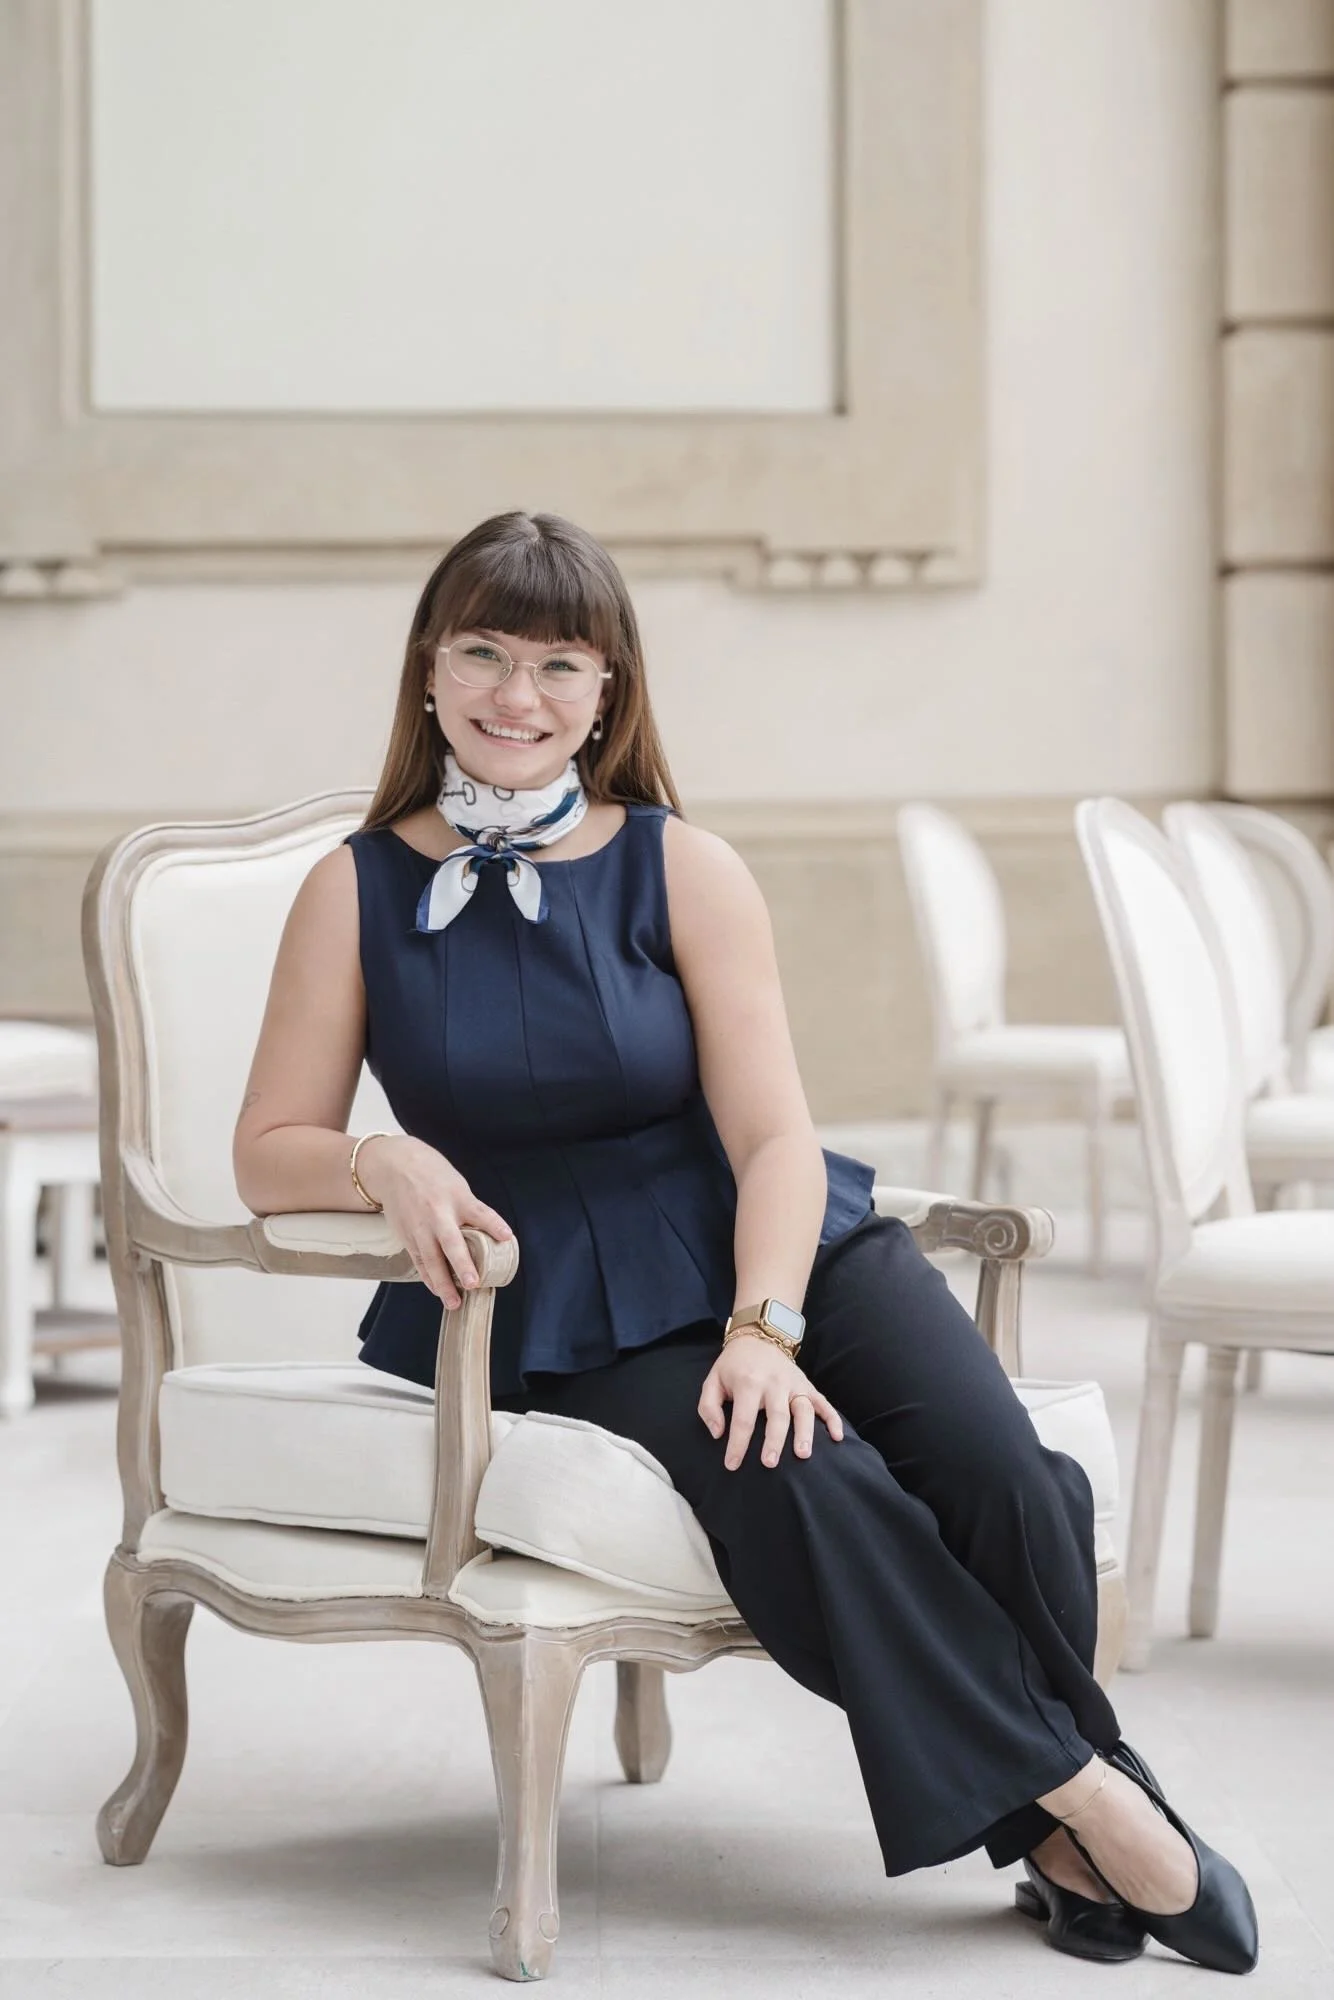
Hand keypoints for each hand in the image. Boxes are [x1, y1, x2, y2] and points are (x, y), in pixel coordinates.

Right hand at [353, 1135, 511, 1309]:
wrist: (394, 1166)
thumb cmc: (432, 1176)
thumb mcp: (457, 1185)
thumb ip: (470, 1210)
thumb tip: (490, 1235)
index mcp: (456, 1197)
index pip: (479, 1212)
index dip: (494, 1225)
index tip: (507, 1237)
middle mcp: (437, 1214)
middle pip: (451, 1242)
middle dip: (462, 1264)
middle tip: (473, 1283)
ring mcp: (420, 1227)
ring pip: (431, 1260)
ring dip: (442, 1283)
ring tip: (454, 1302)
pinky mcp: (407, 1237)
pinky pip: (420, 1262)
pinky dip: (429, 1278)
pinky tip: (438, 1291)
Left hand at [697, 1334, 843, 1470]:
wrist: (758, 1336)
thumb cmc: (733, 1366)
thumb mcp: (712, 1381)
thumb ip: (708, 1408)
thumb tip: (718, 1434)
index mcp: (748, 1383)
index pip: (743, 1419)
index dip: (737, 1445)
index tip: (732, 1465)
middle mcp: (773, 1383)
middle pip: (776, 1416)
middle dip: (774, 1441)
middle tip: (769, 1463)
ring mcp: (793, 1384)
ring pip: (802, 1409)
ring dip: (805, 1432)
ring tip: (803, 1454)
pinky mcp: (807, 1385)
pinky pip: (823, 1402)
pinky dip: (832, 1419)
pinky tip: (838, 1437)